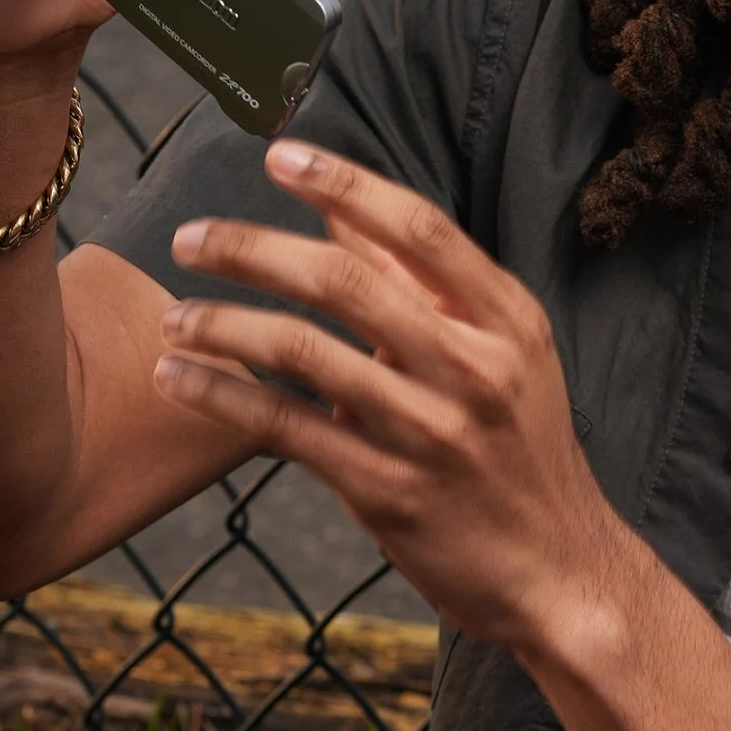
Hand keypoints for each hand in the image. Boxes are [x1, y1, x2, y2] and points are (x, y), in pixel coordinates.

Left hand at [151, 144, 640, 662]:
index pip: (420, 228)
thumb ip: (426, 287)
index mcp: (505, 321)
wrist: (558, 574)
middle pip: (346, 281)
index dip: (345, 182)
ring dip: (222, 326)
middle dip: (253, 248)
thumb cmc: (519, 454)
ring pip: (304, 352)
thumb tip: (343, 211)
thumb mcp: (503, 357)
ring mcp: (430, 433)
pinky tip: (178, 379)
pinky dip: (221, 397)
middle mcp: (473, 368)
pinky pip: (286, 428)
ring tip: (171, 318)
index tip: (279, 156)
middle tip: (189, 237)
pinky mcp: (388, 492)